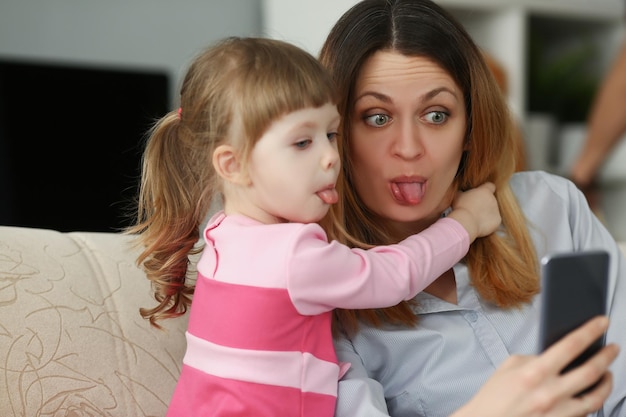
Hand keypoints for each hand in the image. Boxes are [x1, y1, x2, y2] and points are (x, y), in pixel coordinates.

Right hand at [447, 182, 500, 240]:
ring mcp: (496, 210)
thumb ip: (463, 192)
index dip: (485, 189)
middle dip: (484, 203)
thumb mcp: (458, 196)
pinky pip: (494, 221)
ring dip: (486, 213)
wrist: (466, 222)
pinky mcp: (498, 220)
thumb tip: (461, 192)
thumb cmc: (461, 207)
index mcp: (485, 191)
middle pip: (490, 199)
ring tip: (475, 218)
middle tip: (474, 209)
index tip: (480, 194)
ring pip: (492, 210)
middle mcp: (493, 199)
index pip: (490, 186)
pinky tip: (479, 224)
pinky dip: (488, 223)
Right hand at [452, 316, 618, 416]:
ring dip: (607, 382)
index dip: (590, 331)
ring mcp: (558, 413)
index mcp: (535, 372)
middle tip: (614, 348)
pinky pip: (585, 412)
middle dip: (607, 356)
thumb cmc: (493, 397)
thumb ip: (534, 359)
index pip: (570, 345)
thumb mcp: (509, 367)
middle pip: (591, 371)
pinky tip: (591, 393)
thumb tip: (554, 356)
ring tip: (608, 373)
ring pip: (596, 396)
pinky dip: (591, 400)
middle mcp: (550, 393)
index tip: (602, 322)